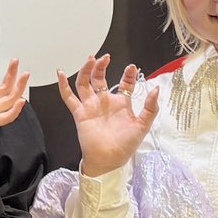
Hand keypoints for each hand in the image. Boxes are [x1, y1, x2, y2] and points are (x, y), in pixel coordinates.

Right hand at [56, 54, 159, 176]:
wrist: (109, 160)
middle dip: (101, 66)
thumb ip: (150, 107)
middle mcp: (104, 102)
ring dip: (86, 70)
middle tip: (105, 58)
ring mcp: (91, 106)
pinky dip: (63, 86)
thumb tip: (156, 89)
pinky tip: (61, 74)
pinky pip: (69, 97)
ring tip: (90, 60)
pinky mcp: (80, 113)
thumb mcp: (143, 125)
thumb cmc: (125, 145)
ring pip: (85, 83)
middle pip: (100, 78)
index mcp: (121, 104)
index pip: (124, 83)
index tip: (132, 68)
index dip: (128, 74)